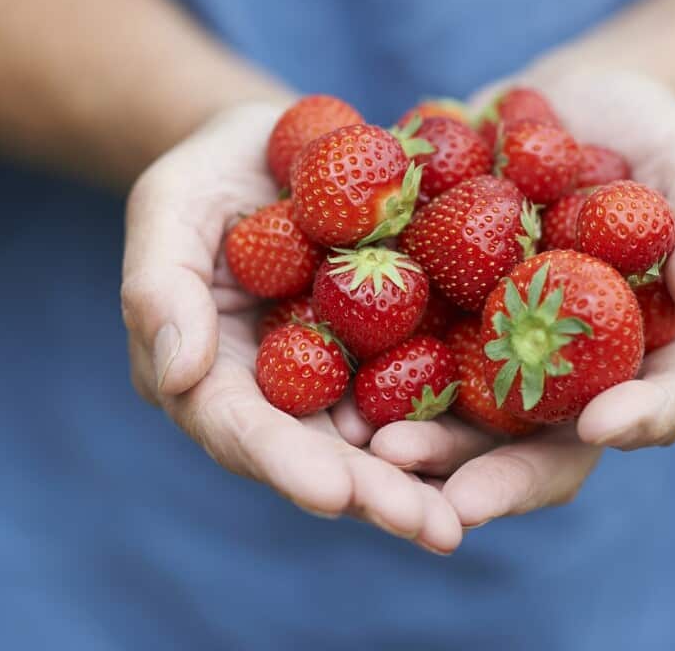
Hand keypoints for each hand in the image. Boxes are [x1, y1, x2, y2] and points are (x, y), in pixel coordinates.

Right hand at [121, 103, 463, 552]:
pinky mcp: (400, 346)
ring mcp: (345, 376)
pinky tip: (515, 444)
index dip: (286, 463)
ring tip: (469, 516)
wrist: (280, 144)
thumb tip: (177, 376)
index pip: (242, 429)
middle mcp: (283, 395)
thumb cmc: (207, 174)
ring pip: (385, 439)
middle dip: (374, 495)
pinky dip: (466, 417)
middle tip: (432, 529)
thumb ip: (159, 287)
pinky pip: (433, 384)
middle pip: (324, 455)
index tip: (332, 493)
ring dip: (427, 480)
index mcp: (214, 377)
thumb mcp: (168, 208)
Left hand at [369, 69, 674, 527]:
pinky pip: (405, 351)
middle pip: (542, 441)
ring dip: (426, 442)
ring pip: (464, 416)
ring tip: (379, 450)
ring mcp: (498, 348)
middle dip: (500, 472)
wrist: (571, 103)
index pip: (657, 403)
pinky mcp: (440, 312)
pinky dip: (370, 372)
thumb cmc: (662, 136)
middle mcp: (567, 371)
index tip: (602, 426)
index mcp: (645, 352)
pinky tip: (329, 383)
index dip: (637, 420)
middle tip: (456, 499)